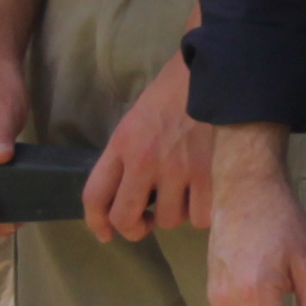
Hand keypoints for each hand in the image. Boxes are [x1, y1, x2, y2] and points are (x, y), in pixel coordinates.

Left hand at [83, 50, 209, 243]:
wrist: (212, 71)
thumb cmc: (173, 95)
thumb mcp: (136, 121)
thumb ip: (126, 157)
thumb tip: (128, 197)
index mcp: (122, 144)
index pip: (94, 195)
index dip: (95, 223)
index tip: (105, 233)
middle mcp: (144, 160)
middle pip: (124, 218)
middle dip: (133, 229)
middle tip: (145, 222)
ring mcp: (178, 169)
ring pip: (167, 220)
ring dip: (174, 213)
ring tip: (183, 192)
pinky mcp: (209, 174)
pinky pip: (200, 217)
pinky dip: (202, 212)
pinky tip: (205, 194)